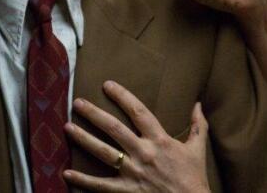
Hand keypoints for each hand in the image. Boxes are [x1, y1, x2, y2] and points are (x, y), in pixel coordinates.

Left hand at [63, 81, 209, 192]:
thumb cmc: (194, 178)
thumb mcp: (198, 149)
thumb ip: (198, 125)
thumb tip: (199, 104)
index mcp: (160, 140)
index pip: (138, 111)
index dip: (122, 96)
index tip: (107, 85)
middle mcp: (144, 153)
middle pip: (114, 129)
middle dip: (93, 114)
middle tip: (77, 102)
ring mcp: (133, 172)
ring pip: (103, 152)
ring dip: (83, 139)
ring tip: (67, 127)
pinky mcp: (128, 191)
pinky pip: (102, 185)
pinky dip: (83, 180)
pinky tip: (67, 173)